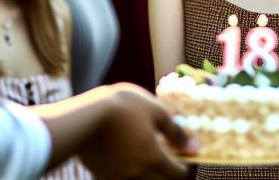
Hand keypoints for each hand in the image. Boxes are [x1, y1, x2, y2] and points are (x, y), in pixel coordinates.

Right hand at [77, 84, 193, 179]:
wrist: (84, 115)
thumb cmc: (124, 107)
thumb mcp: (156, 111)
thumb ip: (176, 131)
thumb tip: (193, 146)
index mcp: (153, 158)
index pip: (177, 174)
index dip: (184, 166)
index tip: (184, 156)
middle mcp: (137, 173)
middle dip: (168, 172)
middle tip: (168, 157)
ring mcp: (117, 176)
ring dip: (148, 173)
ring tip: (146, 156)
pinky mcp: (101, 174)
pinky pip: (120, 179)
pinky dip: (127, 173)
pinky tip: (125, 157)